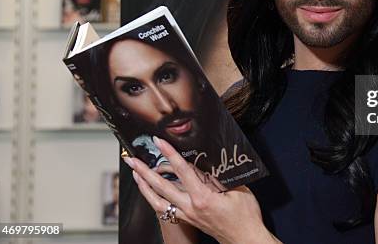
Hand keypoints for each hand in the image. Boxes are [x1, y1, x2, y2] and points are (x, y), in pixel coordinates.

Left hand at [123, 137, 279, 243]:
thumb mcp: (238, 190)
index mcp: (203, 198)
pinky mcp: (188, 220)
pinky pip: (165, 209)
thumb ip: (219, 177)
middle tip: (132, 159)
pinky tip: (150, 191)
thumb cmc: (245, 216)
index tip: (160, 142)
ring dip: (145, 187)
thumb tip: (204, 165)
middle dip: (145, 172)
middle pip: (162, 187)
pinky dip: (154, 199)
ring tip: (135, 174)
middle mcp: (191, 208)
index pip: (182, 170)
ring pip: (158, 201)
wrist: (245, 240)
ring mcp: (188, 215)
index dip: (170, 154)